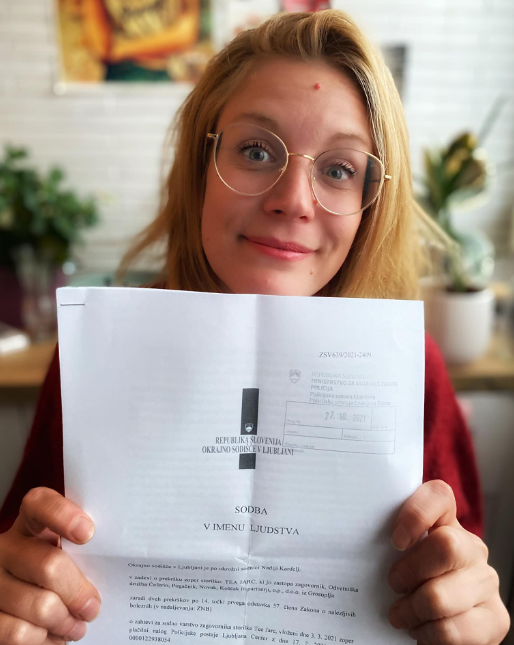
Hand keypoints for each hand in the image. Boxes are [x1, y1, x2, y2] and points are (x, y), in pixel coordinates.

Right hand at [0, 487, 100, 643]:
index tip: (88, 533)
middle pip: (48, 565)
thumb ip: (81, 552)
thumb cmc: (53, 572)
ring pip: (37, 605)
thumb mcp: (62, 552)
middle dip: (78, 592)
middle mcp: (6, 547)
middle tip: (93, 607)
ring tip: (77, 626)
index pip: (39, 504)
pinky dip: (42, 639)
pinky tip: (55, 637)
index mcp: (29, 525)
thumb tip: (115, 566)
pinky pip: (18, 631)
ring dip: (65, 622)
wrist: (20, 594)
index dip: (63, 515)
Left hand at [388, 480, 509, 644]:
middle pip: (446, 546)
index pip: (439, 496)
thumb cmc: (411, 584)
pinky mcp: (495, 618)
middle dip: (409, 572)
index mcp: (446, 524)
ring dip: (411, 612)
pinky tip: (422, 631)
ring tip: (402, 616)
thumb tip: (345, 539)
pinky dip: (427, 636)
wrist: (444, 624)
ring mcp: (486, 581)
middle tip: (394, 586)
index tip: (395, 541)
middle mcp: (471, 547)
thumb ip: (387, 544)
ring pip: (440, 596)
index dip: (416, 513)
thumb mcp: (400, 557)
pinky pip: (453, 630)